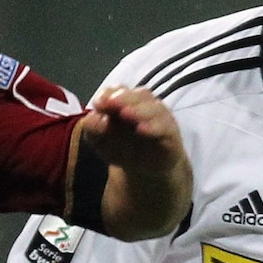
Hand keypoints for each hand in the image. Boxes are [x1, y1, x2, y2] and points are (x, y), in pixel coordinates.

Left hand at [81, 84, 191, 238]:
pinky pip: (165, 127)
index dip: (108, 94)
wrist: (146, 171)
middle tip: (111, 103)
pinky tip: (141, 129)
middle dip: (124, 98)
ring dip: (139, 110)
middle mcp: (146, 106)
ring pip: (154, 108)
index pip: (118, 91)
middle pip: (138, 95)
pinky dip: (153, 127)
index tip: (98, 103)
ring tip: (125, 113)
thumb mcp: (99, 140)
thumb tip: (92, 118)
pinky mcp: (171, 135)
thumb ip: (93, 127)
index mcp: (126, 102)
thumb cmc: (122, 148)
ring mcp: (160, 119)